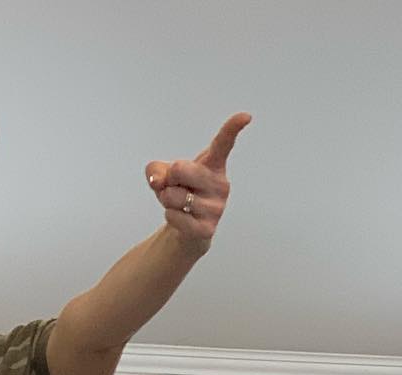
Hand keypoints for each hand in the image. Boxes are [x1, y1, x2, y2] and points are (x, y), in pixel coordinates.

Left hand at [146, 113, 250, 244]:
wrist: (187, 229)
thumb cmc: (180, 193)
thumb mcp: (163, 174)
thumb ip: (155, 169)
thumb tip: (158, 181)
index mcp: (213, 165)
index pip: (223, 144)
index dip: (233, 128)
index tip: (246, 116)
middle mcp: (220, 184)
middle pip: (179, 169)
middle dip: (168, 178)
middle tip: (177, 186)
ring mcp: (217, 208)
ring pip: (172, 196)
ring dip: (166, 200)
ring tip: (179, 205)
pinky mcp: (207, 228)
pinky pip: (173, 216)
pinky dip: (169, 216)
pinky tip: (181, 218)